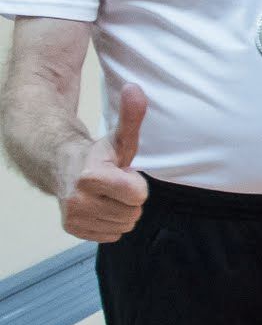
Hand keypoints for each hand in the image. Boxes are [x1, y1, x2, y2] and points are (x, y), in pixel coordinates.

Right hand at [58, 83, 148, 242]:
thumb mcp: (118, 137)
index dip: (135, 183)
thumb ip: (131, 116)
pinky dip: (109, 223)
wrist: (59, 165)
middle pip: (133, 213)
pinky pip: (111, 235)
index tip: (122, 173)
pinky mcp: (72, 229)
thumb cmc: (97, 154)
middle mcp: (78, 200)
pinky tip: (98, 206)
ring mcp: (73, 216)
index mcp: (91, 177)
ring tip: (105, 194)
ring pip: (124, 225)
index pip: (139, 195)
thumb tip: (135, 88)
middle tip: (113, 185)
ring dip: (120, 211)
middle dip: (129, 198)